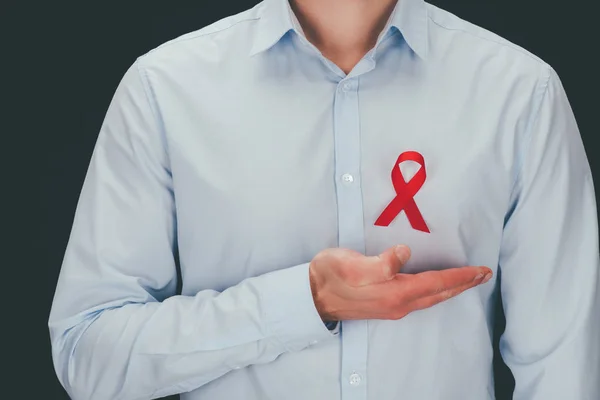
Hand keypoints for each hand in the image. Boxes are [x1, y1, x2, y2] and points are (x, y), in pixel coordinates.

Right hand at [309, 245, 492, 321]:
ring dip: (451, 289)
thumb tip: (405, 252)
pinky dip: (435, 291)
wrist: (311, 295)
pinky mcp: (383, 305)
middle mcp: (398, 303)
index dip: (461, 277)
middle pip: (439, 294)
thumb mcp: (354, 264)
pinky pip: (420, 299)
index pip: (437, 283)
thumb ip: (381, 262)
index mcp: (396, 292)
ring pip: (431, 298)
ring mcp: (391, 307)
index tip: (481, 271)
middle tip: (483, 276)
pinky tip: (434, 288)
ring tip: (466, 281)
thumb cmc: (331, 276)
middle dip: (462, 285)